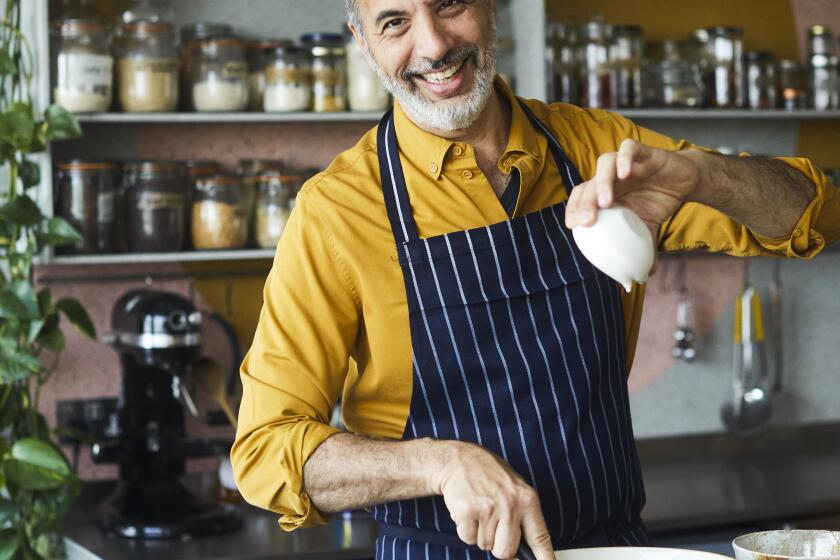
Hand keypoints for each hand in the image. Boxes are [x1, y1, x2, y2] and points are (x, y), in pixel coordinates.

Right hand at [429, 441, 553, 559]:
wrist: (458, 460)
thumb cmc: (488, 474)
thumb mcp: (515, 488)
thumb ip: (524, 514)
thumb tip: (529, 546)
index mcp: (527, 499)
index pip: (540, 537)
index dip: (546, 558)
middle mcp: (510, 505)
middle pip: (506, 551)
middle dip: (498, 545)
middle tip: (493, 525)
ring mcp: (488, 509)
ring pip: (485, 545)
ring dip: (480, 533)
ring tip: (480, 510)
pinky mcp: (468, 512)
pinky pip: (468, 539)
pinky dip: (466, 529)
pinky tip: (468, 511)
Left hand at [564, 139, 701, 242]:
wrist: (686, 181)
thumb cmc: (658, 202)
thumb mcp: (649, 228)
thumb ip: (644, 248)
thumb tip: (644, 276)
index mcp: (606, 194)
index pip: (581, 198)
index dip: (573, 209)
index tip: (573, 227)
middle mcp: (611, 177)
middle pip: (589, 184)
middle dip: (584, 202)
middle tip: (586, 221)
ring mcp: (625, 163)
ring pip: (604, 163)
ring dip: (602, 182)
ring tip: (607, 202)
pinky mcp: (643, 151)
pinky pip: (629, 148)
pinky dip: (624, 158)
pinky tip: (625, 173)